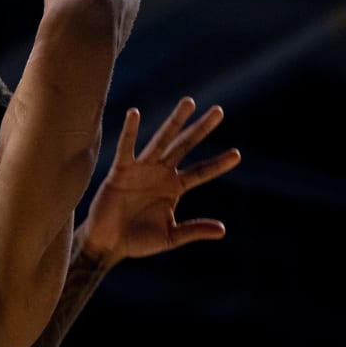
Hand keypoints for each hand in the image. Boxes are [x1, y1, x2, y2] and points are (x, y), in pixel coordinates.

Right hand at [77, 98, 240, 262]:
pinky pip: (126, 148)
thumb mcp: (170, 237)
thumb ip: (193, 230)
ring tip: (188, 102)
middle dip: (201, 129)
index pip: (201, 172)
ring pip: (161, 140)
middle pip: (185, 146)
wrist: (108, 244)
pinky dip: (129, 131)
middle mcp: (161, 174)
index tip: (237, 154)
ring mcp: (141, 169)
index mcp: (175, 188)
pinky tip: (134, 113)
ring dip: (175, 122)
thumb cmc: (138, 241)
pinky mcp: (120, 171)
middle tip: (219, 111)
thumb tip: (222, 230)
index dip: (218, 164)